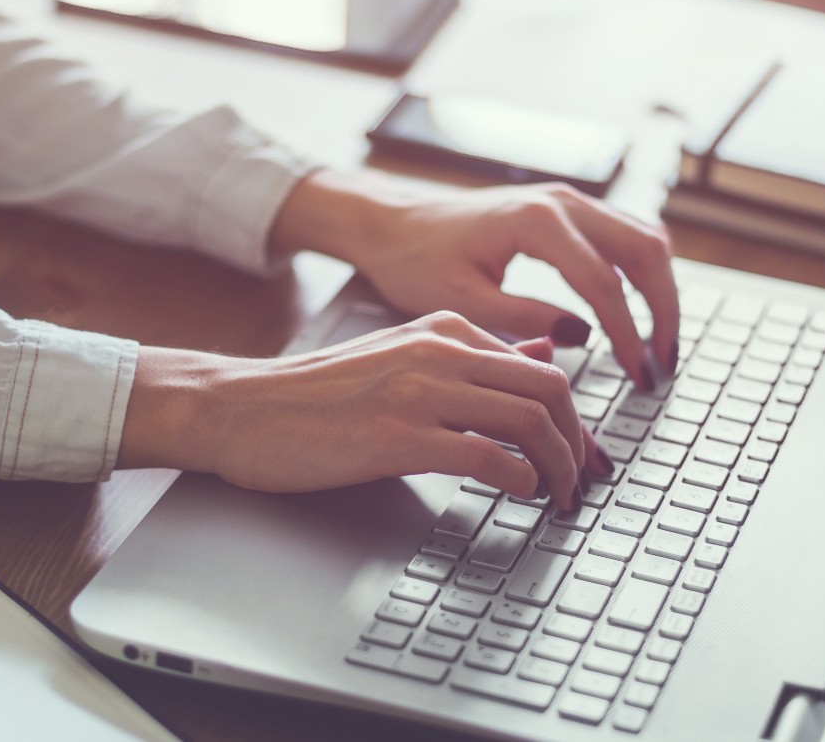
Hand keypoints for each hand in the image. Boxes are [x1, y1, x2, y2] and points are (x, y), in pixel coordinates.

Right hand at [117, 312, 607, 510]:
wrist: (242, 409)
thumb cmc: (317, 394)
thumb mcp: (402, 357)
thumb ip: (472, 357)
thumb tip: (545, 353)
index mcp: (444, 328)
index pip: (542, 365)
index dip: (575, 417)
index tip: (581, 454)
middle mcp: (439, 351)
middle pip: (550, 389)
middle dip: (579, 443)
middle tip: (582, 481)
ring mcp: (419, 392)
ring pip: (529, 420)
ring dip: (558, 467)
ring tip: (557, 497)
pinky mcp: (397, 436)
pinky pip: (487, 456)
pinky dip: (519, 480)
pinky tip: (520, 495)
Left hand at [271, 170, 679, 385]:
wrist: (392, 222)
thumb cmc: (415, 260)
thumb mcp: (463, 301)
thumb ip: (524, 318)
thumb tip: (582, 338)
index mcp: (535, 221)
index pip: (604, 283)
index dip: (628, 335)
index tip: (639, 376)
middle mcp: (561, 201)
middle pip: (645, 250)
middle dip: (663, 309)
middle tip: (662, 363)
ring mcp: (567, 200)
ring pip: (643, 238)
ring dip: (659, 290)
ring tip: (657, 345)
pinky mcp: (565, 210)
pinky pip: (624, 235)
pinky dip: (640, 273)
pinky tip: (636, 314)